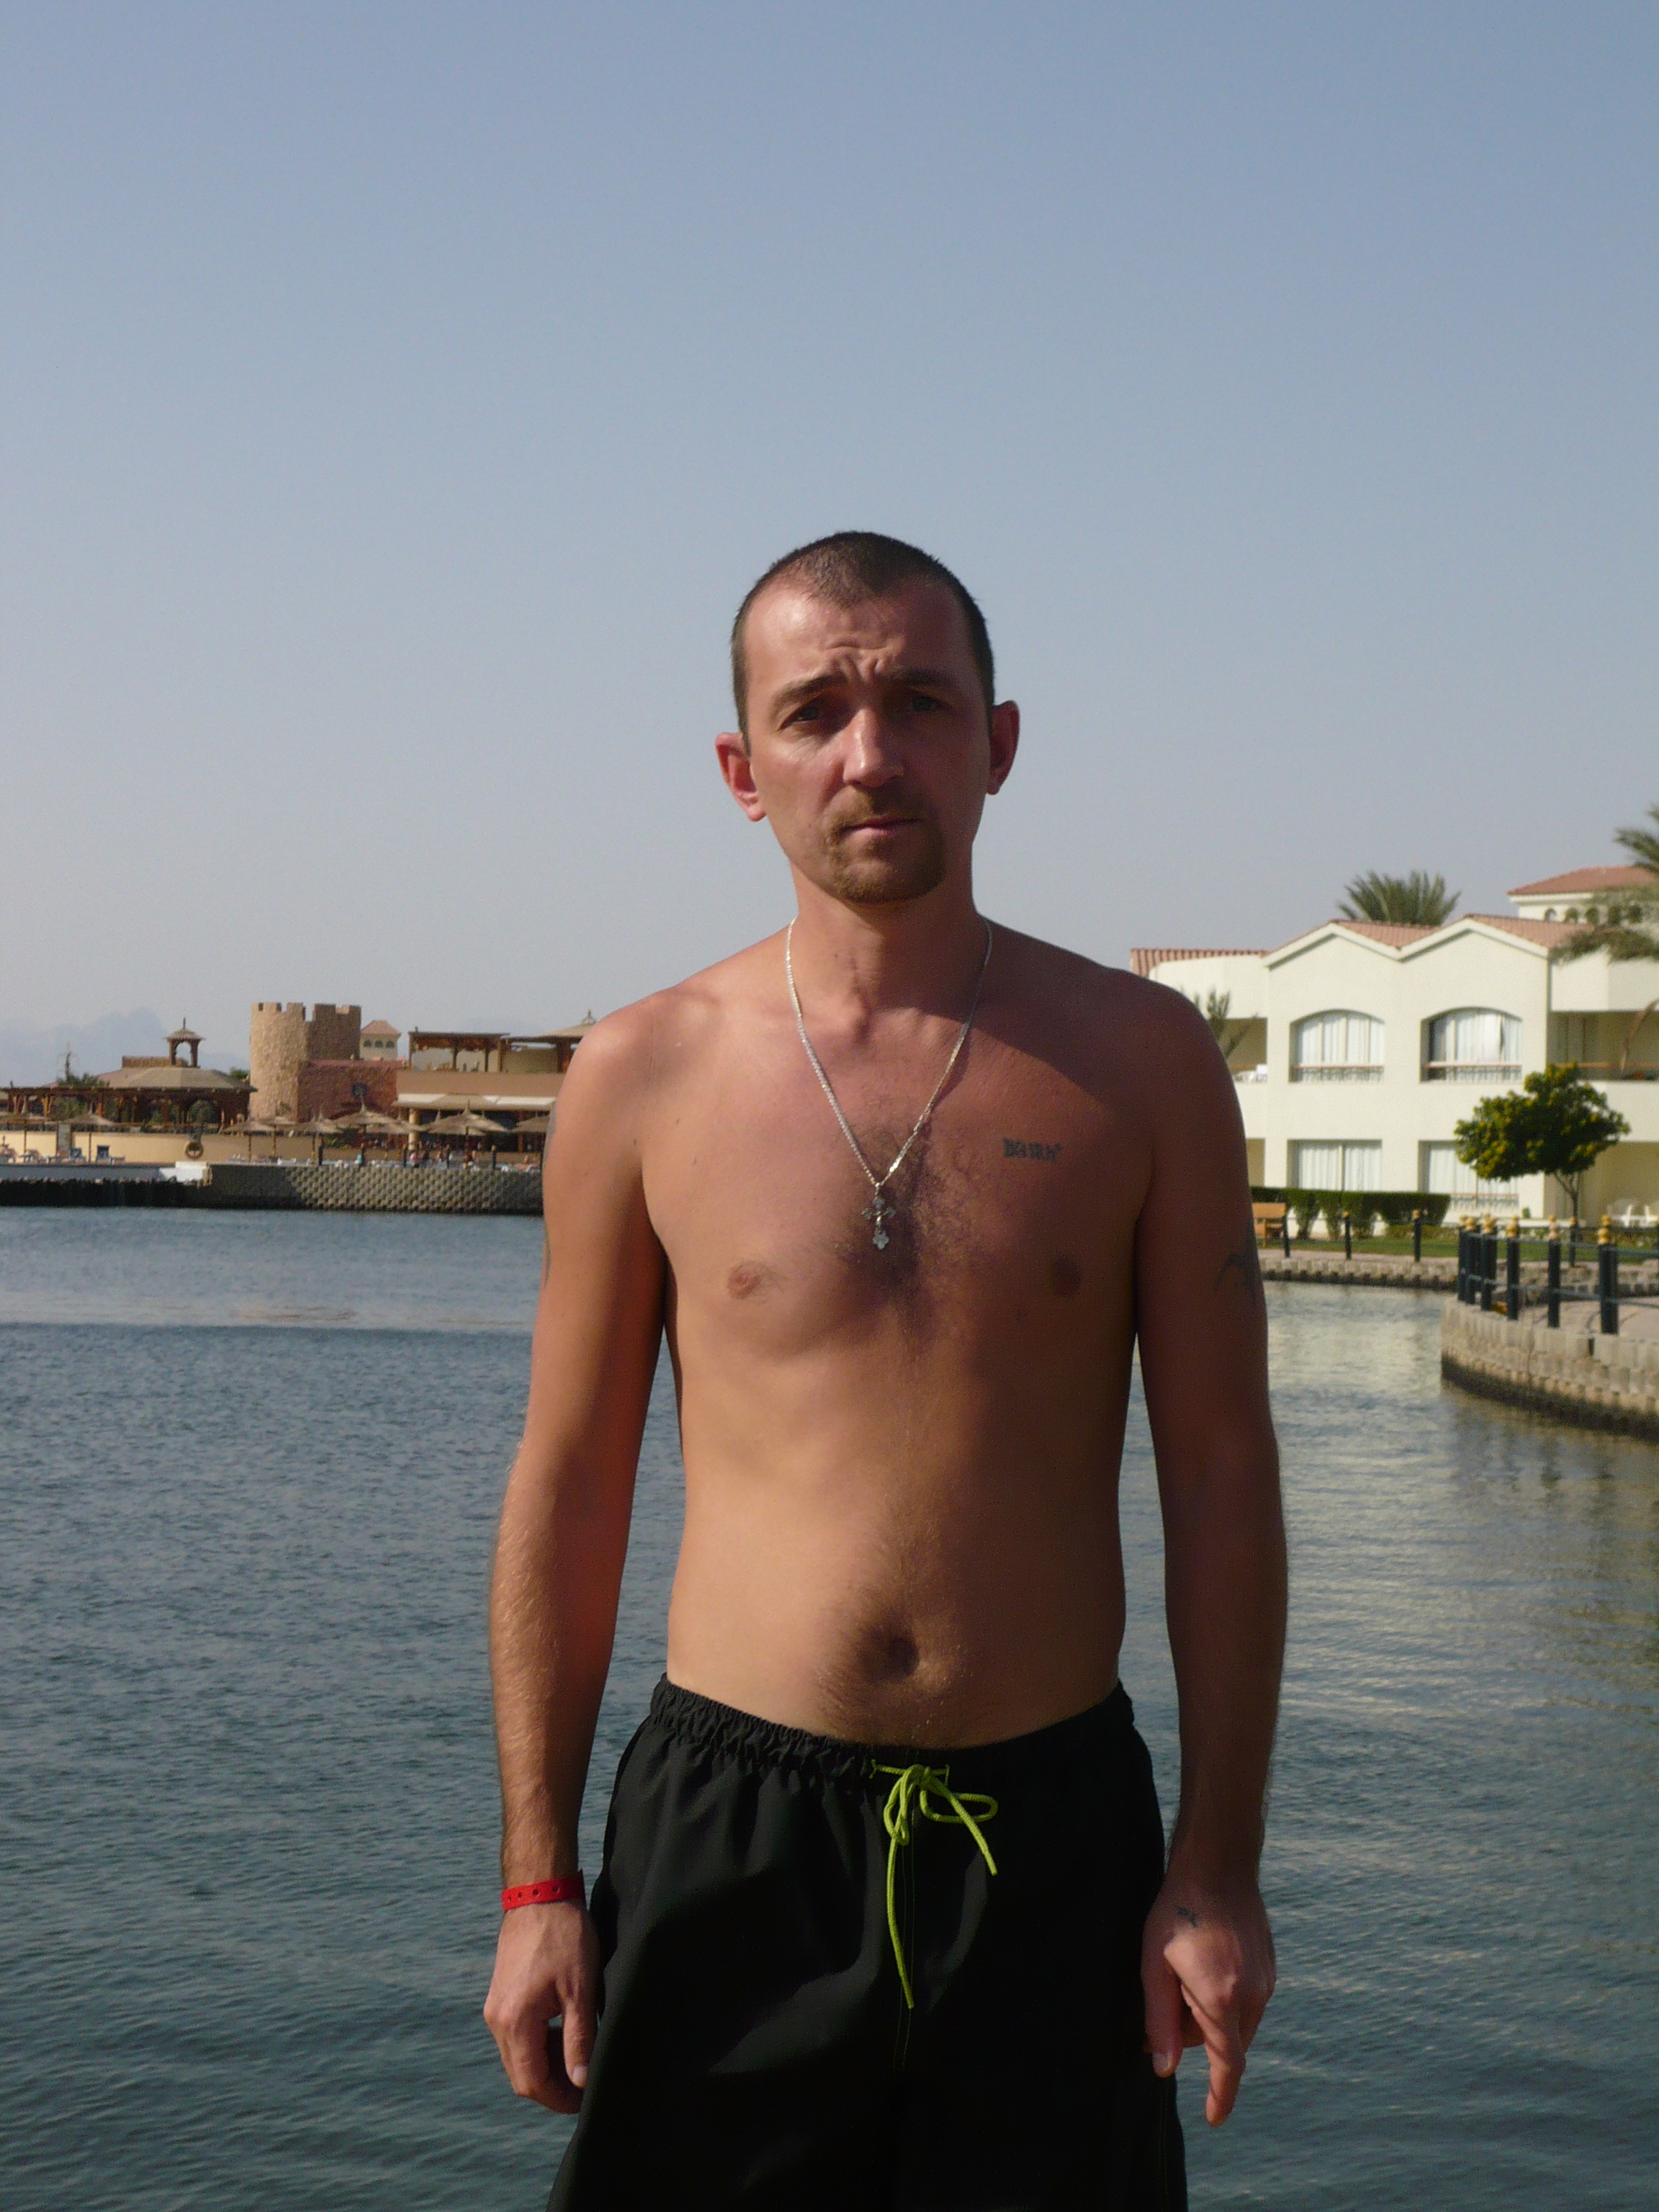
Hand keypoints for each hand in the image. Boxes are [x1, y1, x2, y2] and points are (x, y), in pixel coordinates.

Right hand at [483, 1901, 599, 2113]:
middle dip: (553, 2086)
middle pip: (521, 2076)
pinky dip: (538, 2045)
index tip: (586, 2100)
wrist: (539, 1894)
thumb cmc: (564, 1937)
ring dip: (546, 2065)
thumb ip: (579, 2039)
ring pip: (518, 2058)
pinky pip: (516, 2037)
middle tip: (585, 2082)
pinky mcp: (500, 1997)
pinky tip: (563, 2032)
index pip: (532, 2083)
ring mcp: (495, 2008)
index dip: (559, 2099)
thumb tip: (581, 2081)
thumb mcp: (580, 1990)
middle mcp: (497, 2020)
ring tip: (579, 2054)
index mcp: (515, 2022)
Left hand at [1140, 1872, 1275, 2126]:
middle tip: (1166, 1999)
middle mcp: (1253, 1996)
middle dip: (1197, 2037)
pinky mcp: (1270, 1967)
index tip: (1214, 2120)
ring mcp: (1266, 1980)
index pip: (1228, 2066)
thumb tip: (1164, 2068)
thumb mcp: (1154, 1965)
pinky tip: (1205, 1959)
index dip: (1221, 2097)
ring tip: (1183, 1971)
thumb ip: (1159, 2021)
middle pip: (1225, 2042)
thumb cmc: (1178, 1911)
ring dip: (1210, 2015)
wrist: (1218, 1865)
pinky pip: (1247, 1999)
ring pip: (1236, 2021)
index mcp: (1222, 2000)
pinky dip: (1225, 1997)